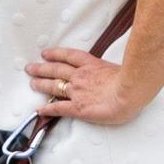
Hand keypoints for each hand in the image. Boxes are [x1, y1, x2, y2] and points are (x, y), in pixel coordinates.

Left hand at [25, 48, 139, 125]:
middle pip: (56, 69)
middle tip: (30, 67)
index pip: (69, 56)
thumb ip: (114, 69)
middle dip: (42, 68)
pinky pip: (58, 108)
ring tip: (31, 82)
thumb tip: (122, 71)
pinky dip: (47, 109)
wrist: (130, 91)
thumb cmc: (132, 80)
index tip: (46, 53)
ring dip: (41, 84)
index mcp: (92, 65)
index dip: (56, 54)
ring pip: (54, 86)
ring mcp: (77, 91)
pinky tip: (39, 109)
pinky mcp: (77, 107)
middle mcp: (80, 76)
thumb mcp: (122, 67)